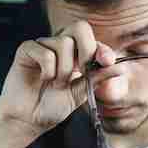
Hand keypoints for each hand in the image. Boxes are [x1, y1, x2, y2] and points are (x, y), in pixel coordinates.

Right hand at [0, 20, 115, 130]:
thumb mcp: (80, 93)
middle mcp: (60, 46)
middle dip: (85, 50)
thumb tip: (120, 68)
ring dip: (64, 69)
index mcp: (75, 54)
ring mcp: (43, 45)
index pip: (92, 40)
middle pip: (79, 28)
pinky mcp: (27, 49)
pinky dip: (48, 69)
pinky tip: (44, 79)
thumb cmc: (51, 106)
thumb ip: (97, 78)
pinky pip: (45, 51)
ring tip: (56, 83)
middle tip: (81, 72)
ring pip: (63, 43)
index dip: (102, 48)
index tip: (107, 61)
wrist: (28, 119)